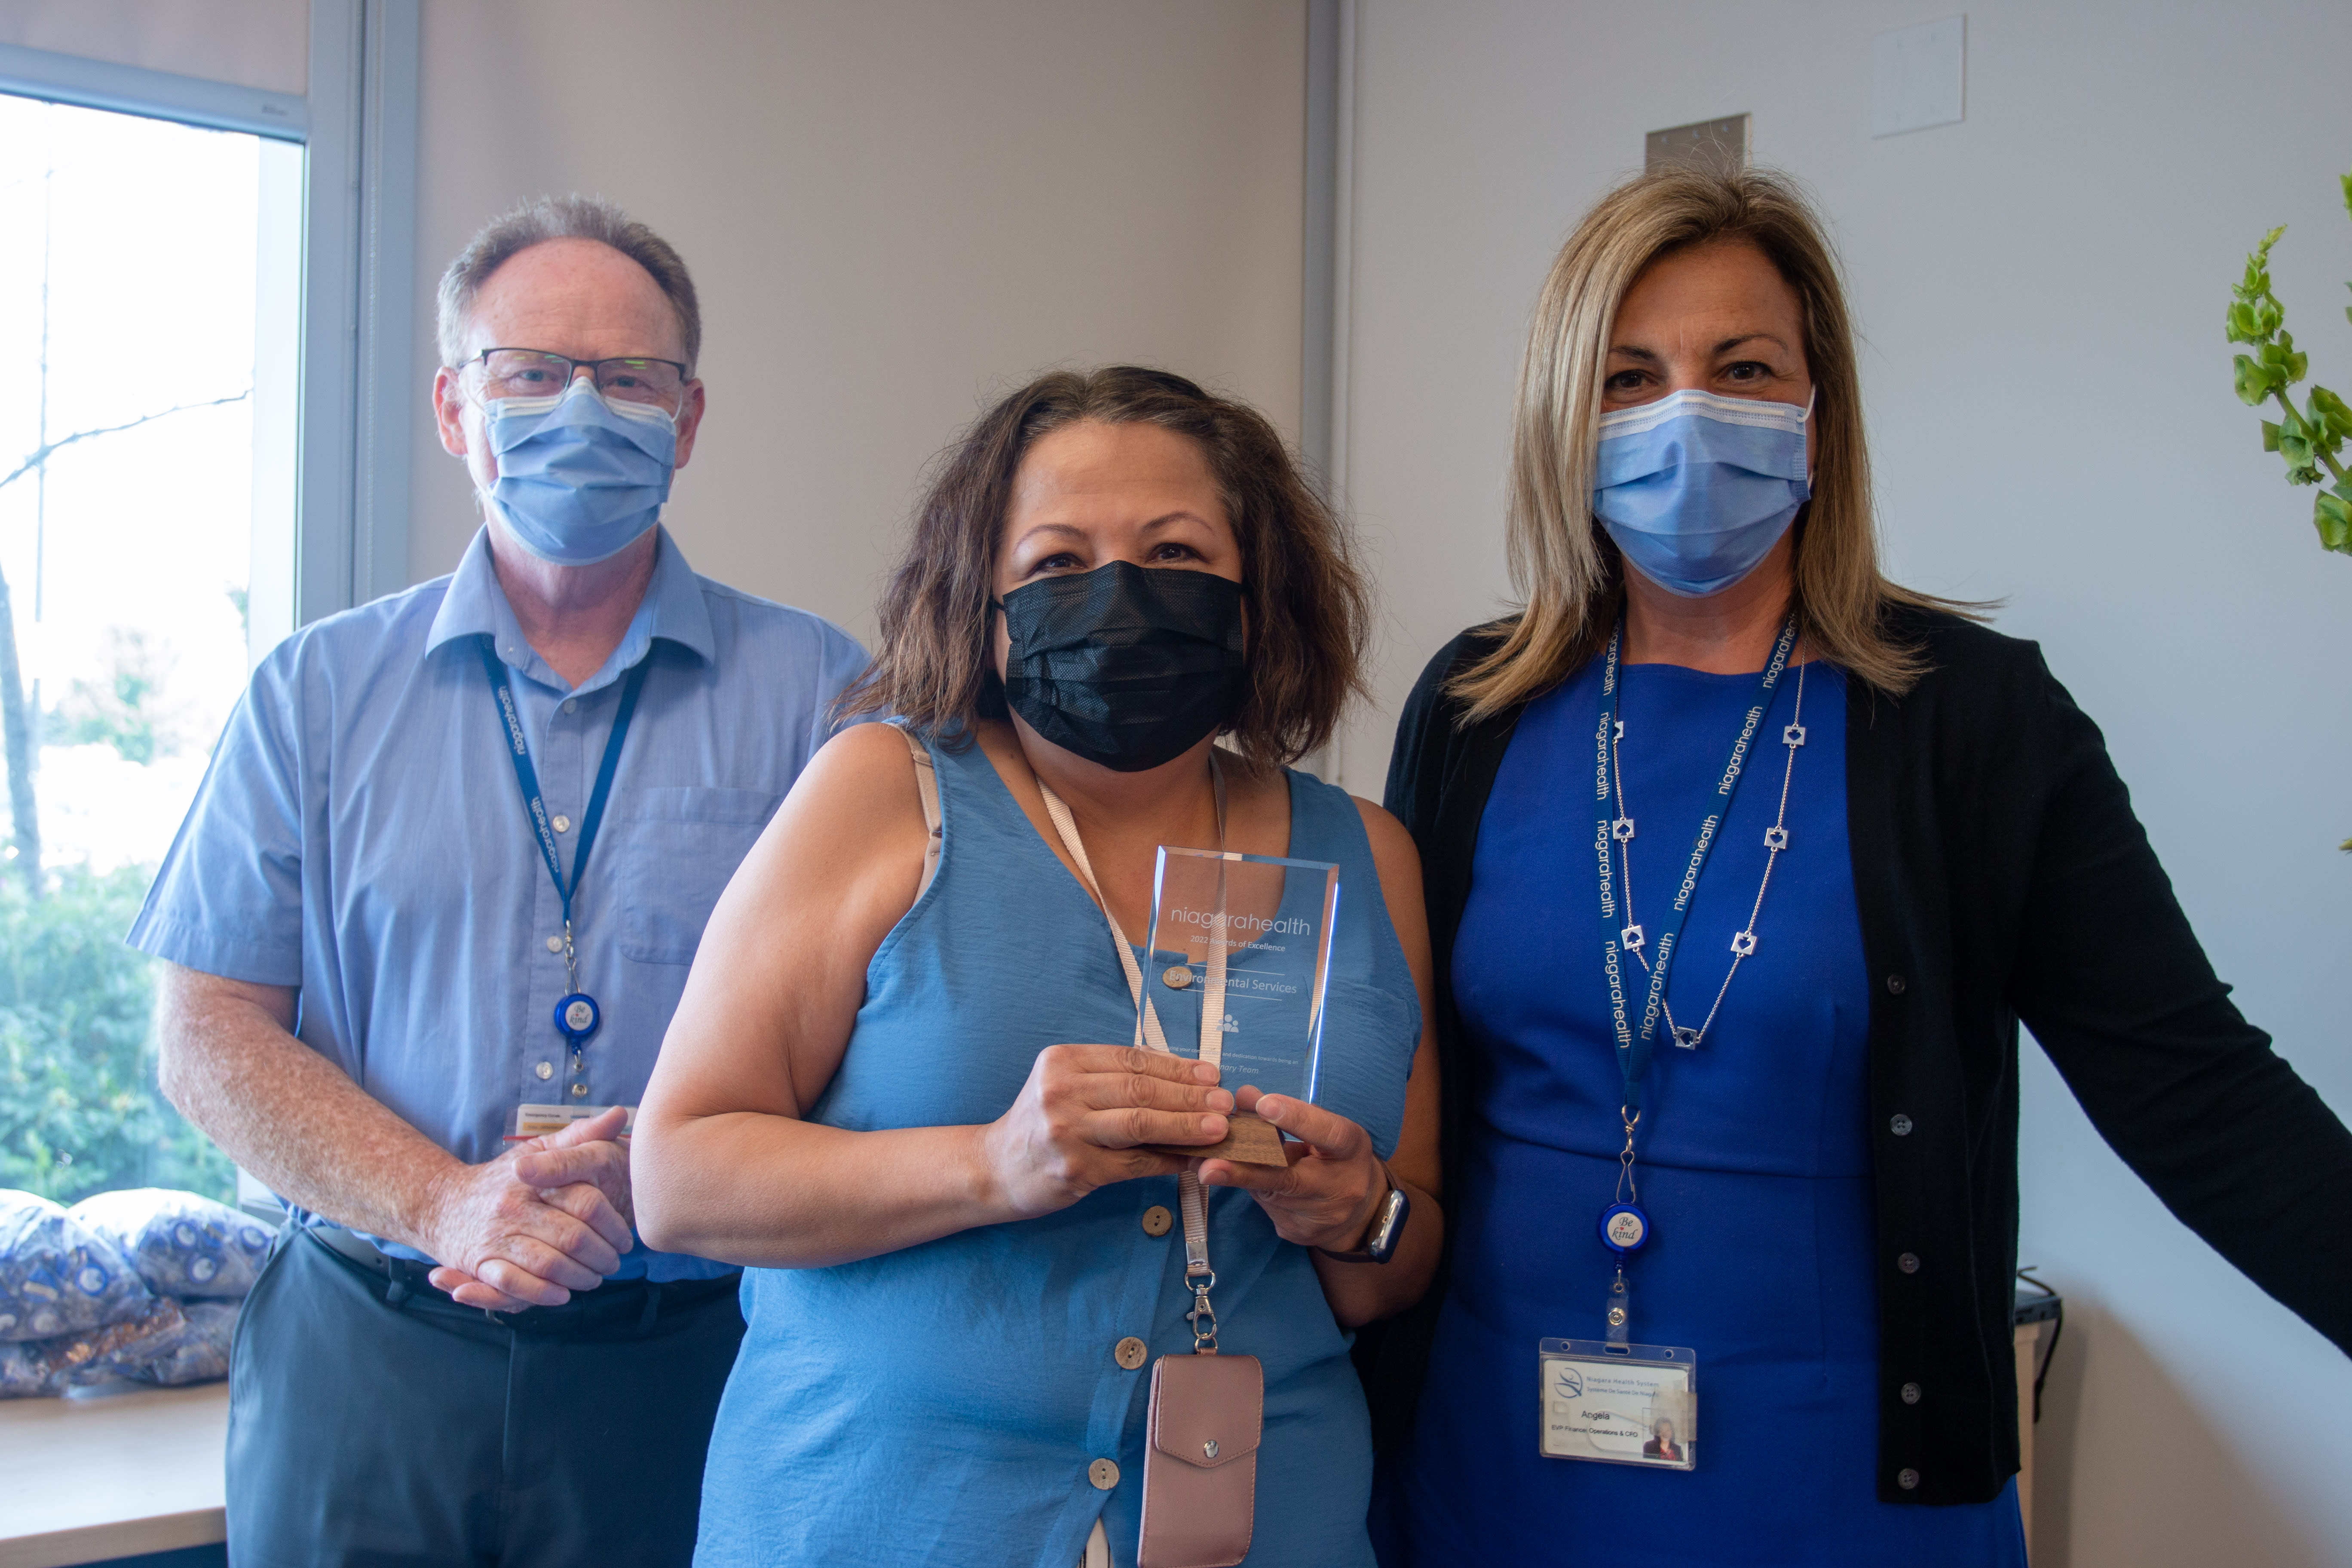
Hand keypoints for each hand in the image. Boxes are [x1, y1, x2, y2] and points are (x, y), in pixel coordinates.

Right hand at [422, 1107, 634, 1310]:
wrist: (442, 1205)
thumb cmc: (502, 1179)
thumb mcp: (538, 1150)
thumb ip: (579, 1135)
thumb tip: (619, 1115)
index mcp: (532, 1177)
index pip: (585, 1201)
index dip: (613, 1223)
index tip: (626, 1237)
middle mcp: (513, 1207)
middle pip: (572, 1238)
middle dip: (602, 1256)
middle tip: (614, 1263)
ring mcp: (495, 1237)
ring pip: (548, 1264)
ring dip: (579, 1277)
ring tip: (595, 1278)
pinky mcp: (479, 1263)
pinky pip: (514, 1284)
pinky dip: (542, 1293)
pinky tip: (562, 1294)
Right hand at [980, 1045, 1235, 1218]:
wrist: (995, 1167)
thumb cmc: (1040, 1124)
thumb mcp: (1066, 1086)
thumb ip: (1113, 1080)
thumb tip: (1181, 1081)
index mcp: (1063, 1061)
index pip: (1132, 1059)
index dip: (1177, 1067)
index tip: (1211, 1075)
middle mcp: (1061, 1091)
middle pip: (1140, 1090)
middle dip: (1190, 1097)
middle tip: (1225, 1102)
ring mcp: (1067, 1131)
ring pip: (1140, 1124)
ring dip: (1186, 1126)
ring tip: (1218, 1128)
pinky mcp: (1075, 1169)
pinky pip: (1134, 1163)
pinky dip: (1167, 1160)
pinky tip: (1191, 1159)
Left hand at [1197, 1090, 1386, 1252]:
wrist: (1358, 1212)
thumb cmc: (1337, 1158)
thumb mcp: (1324, 1128)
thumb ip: (1288, 1114)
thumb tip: (1244, 1096)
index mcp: (1351, 1149)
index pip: (1327, 1133)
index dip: (1296, 1119)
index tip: (1263, 1104)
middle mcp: (1339, 1187)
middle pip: (1289, 1179)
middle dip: (1245, 1172)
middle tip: (1208, 1166)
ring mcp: (1318, 1216)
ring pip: (1266, 1192)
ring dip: (1234, 1175)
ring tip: (1203, 1162)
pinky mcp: (1298, 1232)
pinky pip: (1264, 1206)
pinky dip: (1244, 1187)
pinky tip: (1227, 1176)